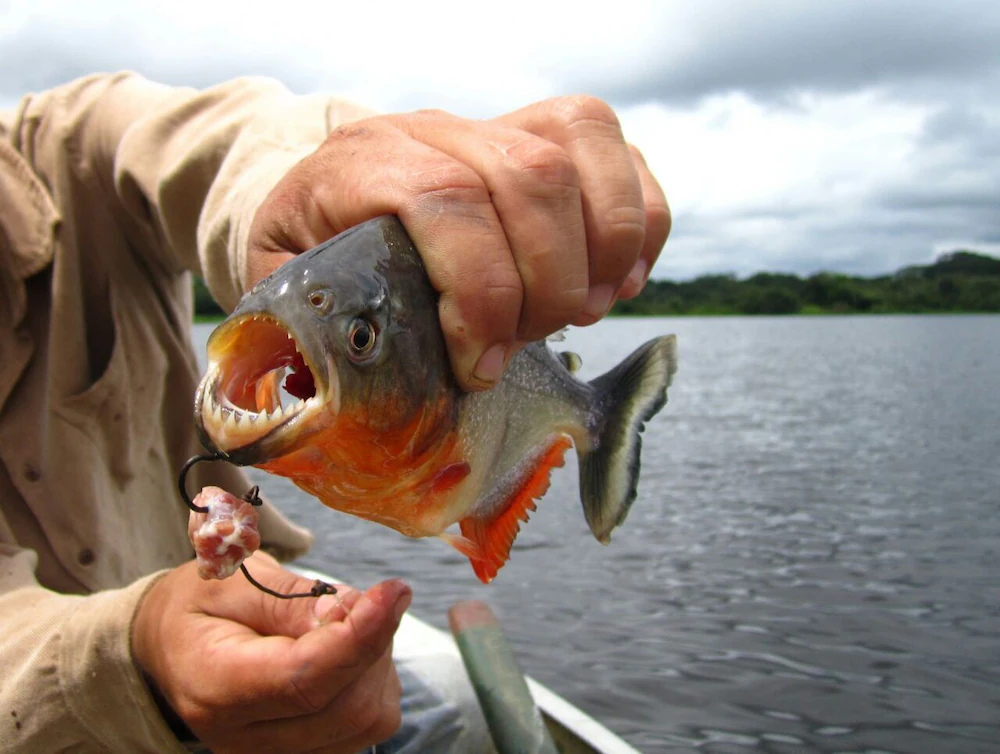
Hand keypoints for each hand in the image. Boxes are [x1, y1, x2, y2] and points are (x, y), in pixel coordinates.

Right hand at [132, 552, 409, 752]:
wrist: (172, 647)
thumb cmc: (202, 606)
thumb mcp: (233, 580)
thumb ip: (292, 601)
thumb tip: (351, 614)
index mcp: (214, 687)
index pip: (303, 679)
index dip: (360, 636)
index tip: (393, 591)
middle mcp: (244, 738)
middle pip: (347, 707)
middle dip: (373, 643)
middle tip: (360, 599)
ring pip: (367, 720)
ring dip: (376, 662)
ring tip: (343, 624)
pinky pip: (366, 727)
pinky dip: (372, 683)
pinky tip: (345, 654)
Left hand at [246, 96, 670, 390]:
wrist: (335, 195)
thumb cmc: (314, 257)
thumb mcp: (288, 295)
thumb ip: (304, 337)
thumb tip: (336, 399)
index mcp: (361, 163)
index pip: (445, 200)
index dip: (481, 291)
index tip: (479, 365)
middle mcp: (435, 129)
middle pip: (529, 175)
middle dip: (546, 283)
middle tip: (525, 346)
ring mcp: (497, 122)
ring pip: (582, 148)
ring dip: (601, 250)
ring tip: (581, 315)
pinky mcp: (548, 135)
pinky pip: (620, 155)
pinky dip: (640, 224)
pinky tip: (618, 282)